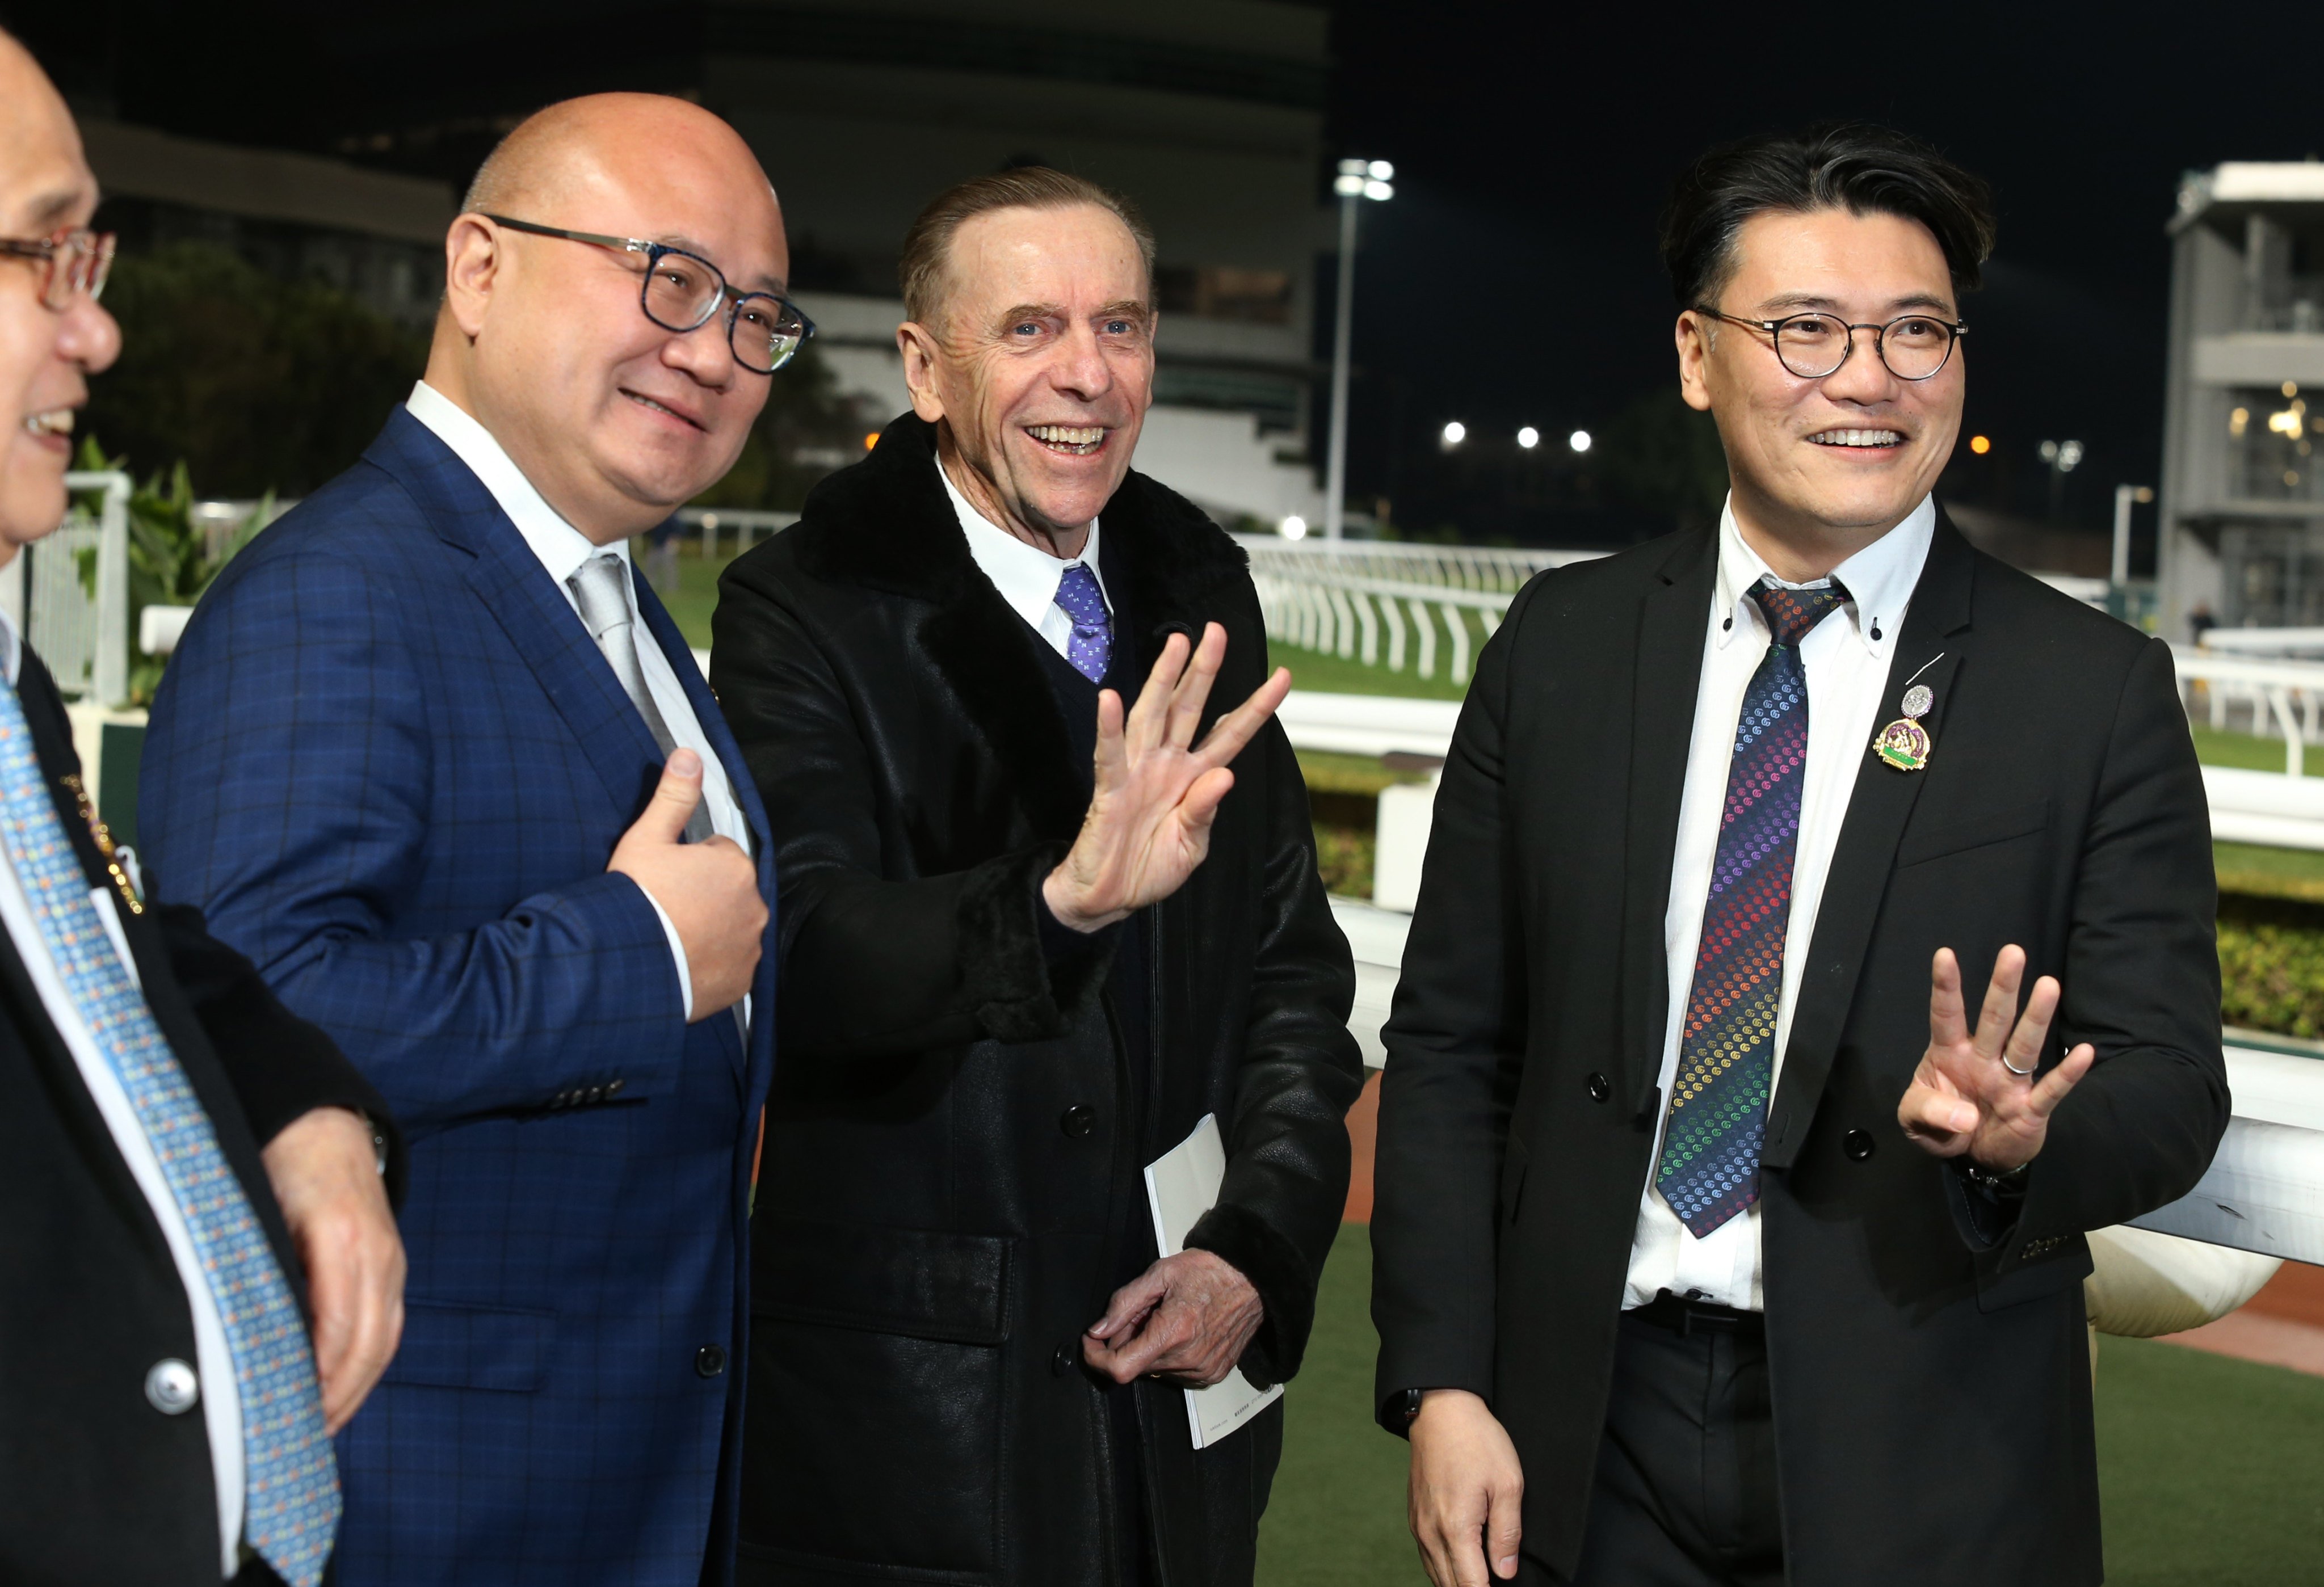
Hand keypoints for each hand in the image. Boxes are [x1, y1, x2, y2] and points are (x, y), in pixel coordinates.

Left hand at [260, 1107, 404, 1434]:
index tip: (288, 1414)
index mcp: (343, 1235)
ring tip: (320, 1429)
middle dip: (339, 1397)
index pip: (338, 1325)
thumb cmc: (280, 1168)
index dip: (318, 1377)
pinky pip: (388, 1328)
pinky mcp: (394, 1269)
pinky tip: (341, 1392)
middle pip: (370, 1343)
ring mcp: (393, 1261)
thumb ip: (260, 1271)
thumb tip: (240, 1342)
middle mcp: (378, 1252)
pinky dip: (367, 1367)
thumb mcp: (259, 1213)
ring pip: (385, 1341)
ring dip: (356, 1390)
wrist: (325, 1127)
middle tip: (300, 1439)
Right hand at [608, 749, 765, 1018]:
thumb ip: (674, 796)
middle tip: (666, 908)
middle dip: (706, 896)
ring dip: (712, 929)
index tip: (665, 879)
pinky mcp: (742, 980)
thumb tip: (690, 754)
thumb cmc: (636, 897)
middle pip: (729, 892)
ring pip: (733, 927)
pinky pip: (732, 964)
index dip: (689, 864)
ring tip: (672, 936)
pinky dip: (714, 962)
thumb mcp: (647, 839)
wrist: (627, 964)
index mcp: (736, 867)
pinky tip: (683, 962)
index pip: (718, 855)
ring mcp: (750, 946)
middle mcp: (754, 906)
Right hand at [1043, 624, 1291, 932]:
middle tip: (1217, 632)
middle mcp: (1166, 765)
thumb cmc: (1150, 869)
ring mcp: (1137, 773)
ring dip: (1162, 680)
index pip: (1230, 734)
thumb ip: (1205, 811)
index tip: (1283, 677)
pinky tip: (1110, 700)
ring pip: (1152, 716)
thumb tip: (1225, 776)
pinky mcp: (1109, 791)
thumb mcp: (1191, 847)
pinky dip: (1109, 729)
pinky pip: (1109, 756)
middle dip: (1203, 670)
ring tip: (1175, 644)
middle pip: (1188, 708)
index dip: (1256, 707)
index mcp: (1193, 777)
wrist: (1108, 898)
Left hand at [1082, 1249, 1263, 1386]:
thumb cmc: (1209, 1270)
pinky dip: (1169, 1356)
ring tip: (1165, 1319)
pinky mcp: (1213, 1374)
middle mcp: (1188, 1360)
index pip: (1120, 1369)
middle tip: (1140, 1314)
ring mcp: (1203, 1371)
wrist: (1253, 1278)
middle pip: (1136, 1367)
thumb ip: (1124, 1303)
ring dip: (1149, 1350)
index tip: (1092, 1342)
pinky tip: (1181, 1331)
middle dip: (1127, 1343)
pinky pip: (1176, 1373)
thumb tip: (1098, 1329)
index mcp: (1172, 1333)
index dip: (1096, 1358)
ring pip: (1154, 1371)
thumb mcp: (1159, 1274)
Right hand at [1409, 1389, 1523, 1585]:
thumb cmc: (1477, 1441)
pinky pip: (1427, 1557)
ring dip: (1457, 1584)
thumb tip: (1505, 1572)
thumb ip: (1507, 1533)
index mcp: (1455, 1528)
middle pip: (1451, 1586)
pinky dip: (1444, 1570)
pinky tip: (1460, 1567)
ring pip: (1436, 1575)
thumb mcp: (1507, 1484)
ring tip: (1481, 1579)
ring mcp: (1418, 1525)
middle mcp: (1430, 1532)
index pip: (1471, 1586)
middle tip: (1495, 1582)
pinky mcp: (1414, 1516)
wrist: (1440, 1409)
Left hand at [1898, 945, 2094, 1170]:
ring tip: (2048, 985)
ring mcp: (2009, 1081)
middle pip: (1994, 1019)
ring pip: (2024, 1044)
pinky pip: (2052, 1089)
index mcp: (1949, 1054)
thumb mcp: (1915, 1121)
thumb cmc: (1942, 1126)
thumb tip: (1965, 1117)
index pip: (1946, 1015)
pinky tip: (2085, 1052)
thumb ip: (1930, 1114)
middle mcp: (1982, 1059)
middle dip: (2002, 987)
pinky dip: (2068, 1073)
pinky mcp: (2031, 1108)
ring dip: (2036, 1017)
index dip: (1946, 987)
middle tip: (2012, 952)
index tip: (1944, 954)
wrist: (1973, 1157)